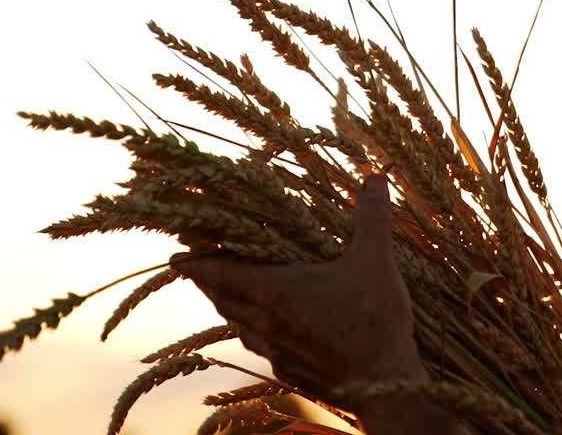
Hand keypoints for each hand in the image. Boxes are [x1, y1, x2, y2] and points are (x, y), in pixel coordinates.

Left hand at [171, 175, 425, 406]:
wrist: (384, 385)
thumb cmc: (376, 319)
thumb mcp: (375, 260)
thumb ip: (371, 217)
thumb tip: (375, 176)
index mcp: (276, 291)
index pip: (219, 274)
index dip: (196, 263)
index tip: (177, 255)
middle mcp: (266, 322)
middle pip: (222, 300)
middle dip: (209, 282)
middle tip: (203, 267)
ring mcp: (275, 351)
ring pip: (238, 326)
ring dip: (229, 308)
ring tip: (230, 295)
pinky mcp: (290, 373)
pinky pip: (259, 348)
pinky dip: (253, 332)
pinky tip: (267, 330)